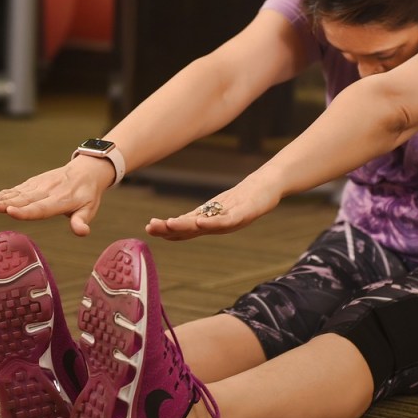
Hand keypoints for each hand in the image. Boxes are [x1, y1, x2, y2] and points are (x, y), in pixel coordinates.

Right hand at [0, 157, 113, 235]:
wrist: (86, 170)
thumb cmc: (87, 194)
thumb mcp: (89, 208)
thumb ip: (82, 220)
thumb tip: (82, 232)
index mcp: (62, 200)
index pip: (42, 208)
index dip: (26, 211)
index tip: (11, 211)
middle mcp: (49, 191)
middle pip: (27, 199)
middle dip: (9, 203)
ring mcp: (41, 184)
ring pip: (21, 192)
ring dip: (5, 197)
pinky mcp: (35, 181)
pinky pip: (20, 187)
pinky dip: (8, 192)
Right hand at [146, 174, 280, 240]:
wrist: (269, 188)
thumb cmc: (244, 197)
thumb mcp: (220, 205)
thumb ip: (203, 214)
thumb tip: (182, 219)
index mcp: (209, 221)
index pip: (185, 227)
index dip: (167, 230)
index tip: (149, 228)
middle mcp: (217, 224)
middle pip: (190, 228)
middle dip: (169, 229)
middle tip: (150, 228)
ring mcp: (230, 220)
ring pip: (204, 226)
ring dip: (186, 227)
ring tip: (168, 225)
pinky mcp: (244, 214)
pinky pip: (226, 221)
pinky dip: (212, 223)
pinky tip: (199, 222)